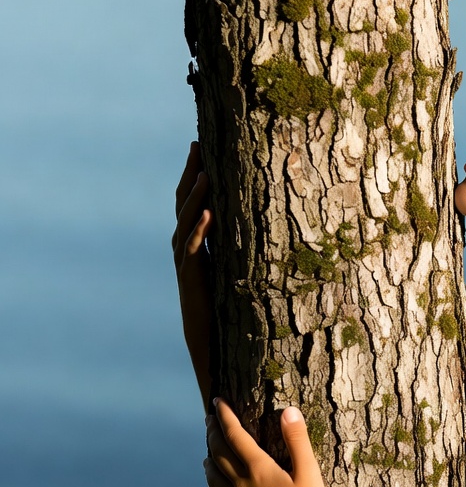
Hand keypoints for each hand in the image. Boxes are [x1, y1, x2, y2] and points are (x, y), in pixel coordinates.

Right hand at [172, 141, 213, 404]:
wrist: (211, 342)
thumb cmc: (227, 306)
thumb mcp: (234, 268)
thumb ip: (238, 244)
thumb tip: (260, 220)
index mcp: (197, 242)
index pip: (193, 201)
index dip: (195, 174)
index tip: (202, 145)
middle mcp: (187, 248)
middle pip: (184, 204)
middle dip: (190, 174)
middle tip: (196, 144)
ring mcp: (188, 263)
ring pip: (186, 223)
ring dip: (195, 198)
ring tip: (204, 172)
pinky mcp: (194, 280)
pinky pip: (195, 251)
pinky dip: (200, 231)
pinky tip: (210, 214)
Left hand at [204, 399, 332, 486]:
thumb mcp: (309, 473)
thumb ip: (297, 440)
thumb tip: (288, 411)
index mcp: (258, 469)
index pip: (234, 435)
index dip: (224, 417)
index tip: (217, 401)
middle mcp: (240, 485)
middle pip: (219, 454)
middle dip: (213, 433)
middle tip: (209, 420)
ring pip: (213, 478)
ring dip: (209, 460)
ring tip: (208, 452)